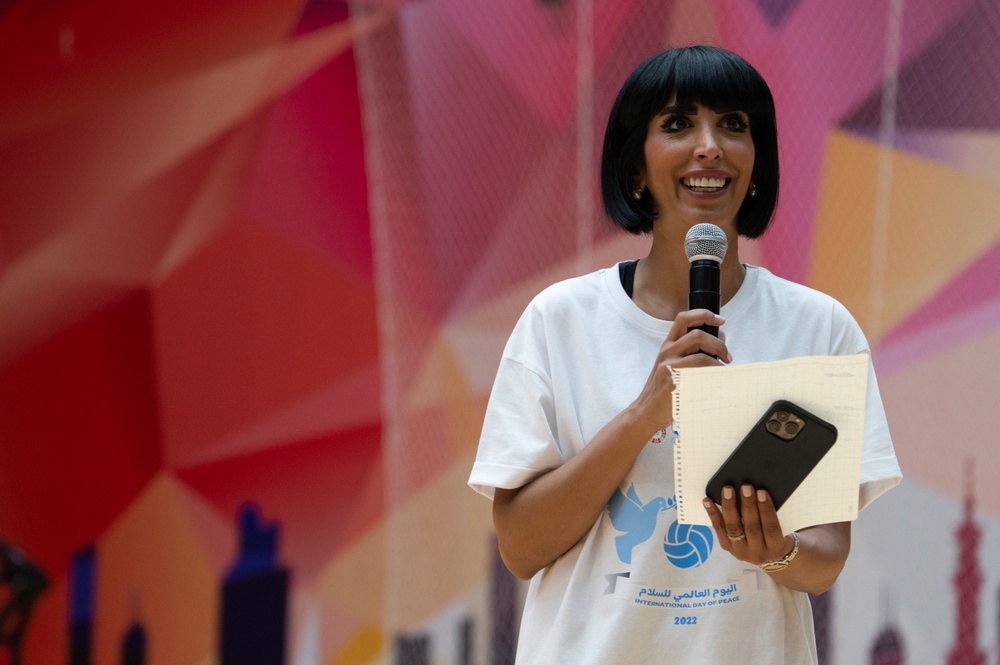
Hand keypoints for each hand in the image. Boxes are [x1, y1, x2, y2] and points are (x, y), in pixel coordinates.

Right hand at [628, 309, 730, 434]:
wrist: (646, 409)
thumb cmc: (664, 388)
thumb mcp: (671, 364)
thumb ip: (690, 352)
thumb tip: (719, 343)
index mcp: (668, 345)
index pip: (684, 319)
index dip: (704, 315)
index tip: (721, 320)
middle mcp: (667, 352)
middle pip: (697, 335)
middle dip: (719, 344)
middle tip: (727, 356)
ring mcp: (669, 366)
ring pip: (701, 356)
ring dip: (718, 361)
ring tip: (724, 370)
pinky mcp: (674, 382)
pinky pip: (700, 375)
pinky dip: (713, 376)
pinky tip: (716, 381)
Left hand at [702, 484, 793, 565]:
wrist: (766, 556)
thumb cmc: (775, 536)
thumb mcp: (781, 529)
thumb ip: (772, 516)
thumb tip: (759, 491)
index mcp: (775, 548)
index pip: (771, 528)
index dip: (766, 510)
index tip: (762, 492)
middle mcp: (758, 553)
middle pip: (752, 528)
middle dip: (748, 505)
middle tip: (745, 487)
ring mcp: (740, 552)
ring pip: (733, 528)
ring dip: (729, 507)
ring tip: (727, 490)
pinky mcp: (727, 547)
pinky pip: (719, 529)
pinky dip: (713, 513)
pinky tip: (707, 501)